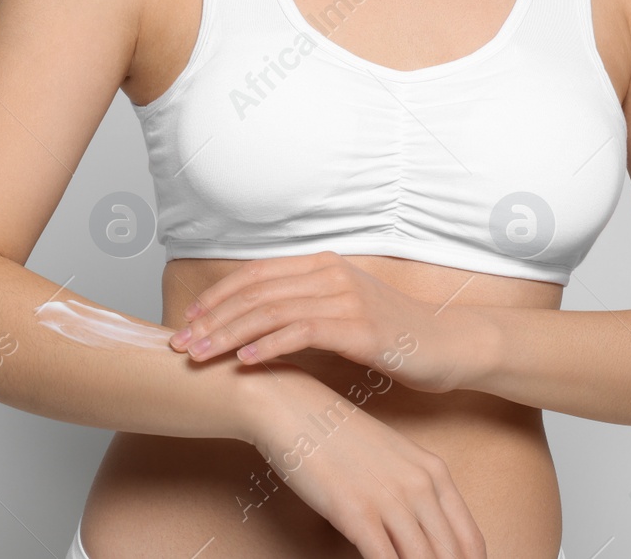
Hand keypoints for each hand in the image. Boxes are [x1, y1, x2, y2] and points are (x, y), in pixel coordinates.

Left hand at [167, 251, 473, 392]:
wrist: (451, 346)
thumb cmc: (397, 337)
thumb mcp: (346, 315)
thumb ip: (306, 311)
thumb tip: (257, 328)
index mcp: (324, 266)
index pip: (256, 275)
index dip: (218, 296)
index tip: (188, 320)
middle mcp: (332, 274)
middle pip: (256, 292)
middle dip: (212, 318)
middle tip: (180, 344)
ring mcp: (347, 298)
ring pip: (271, 311)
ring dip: (229, 334)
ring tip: (200, 356)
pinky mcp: (361, 328)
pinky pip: (303, 333)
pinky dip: (268, 346)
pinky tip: (244, 363)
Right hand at [245, 365, 487, 558]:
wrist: (292, 408)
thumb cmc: (336, 435)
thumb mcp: (390, 459)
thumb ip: (412, 493)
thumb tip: (421, 534)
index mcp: (434, 472)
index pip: (470, 540)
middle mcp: (420, 486)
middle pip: (451, 557)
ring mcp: (389, 500)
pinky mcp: (357, 513)